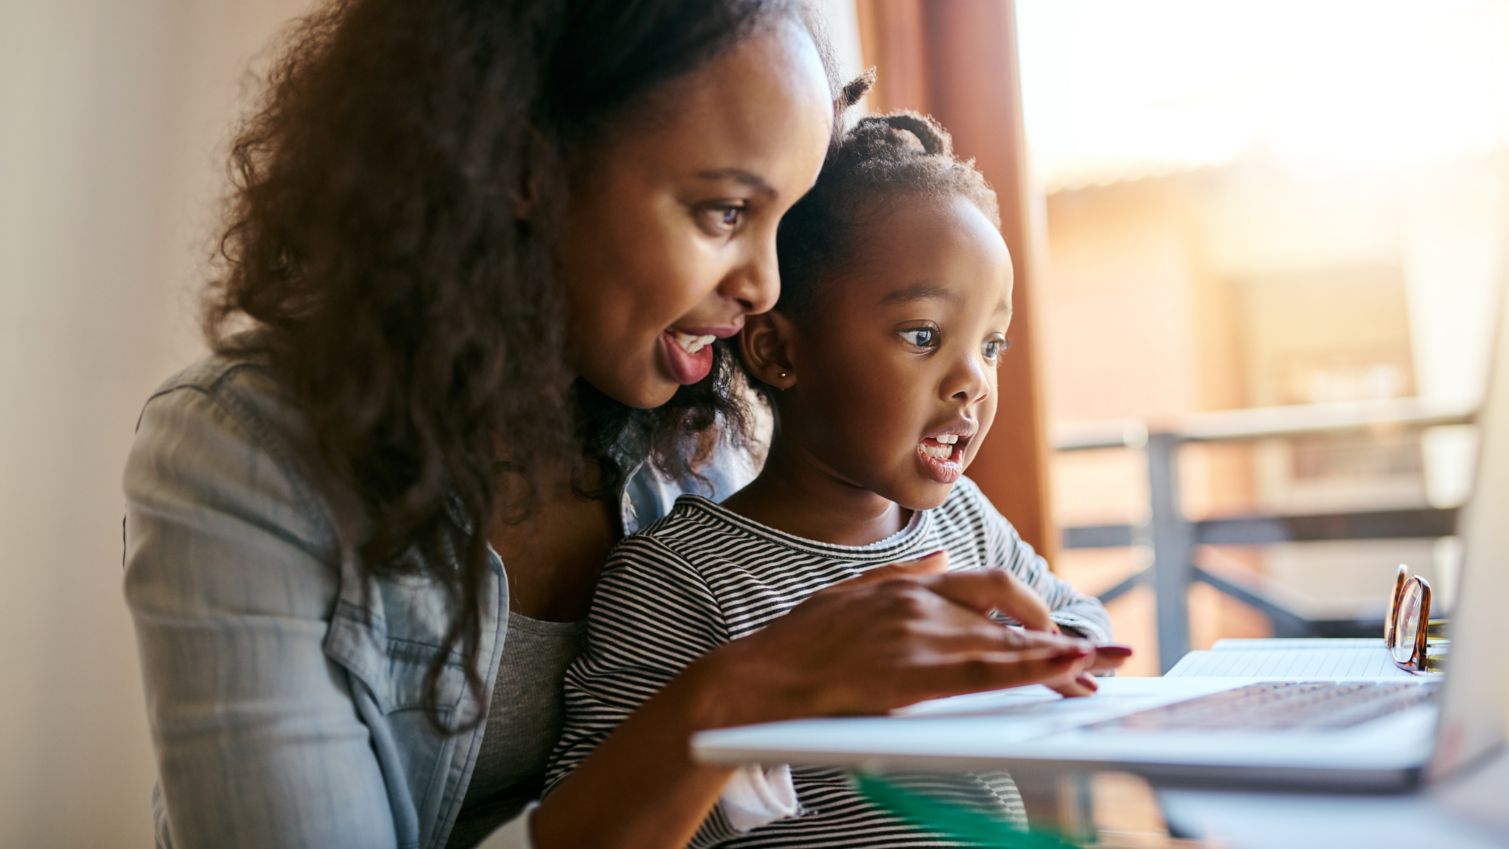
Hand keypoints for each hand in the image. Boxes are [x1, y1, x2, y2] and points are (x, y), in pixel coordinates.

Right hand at [693, 551, 1099, 726]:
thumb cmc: (802, 640)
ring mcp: (920, 634)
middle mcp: (923, 602)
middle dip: (1060, 639)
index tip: (1062, 631)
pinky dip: (1035, 666)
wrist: (766, 675)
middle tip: (1098, 662)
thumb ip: (905, 571)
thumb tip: (946, 557)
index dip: (1034, 609)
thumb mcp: (853, 589)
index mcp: (911, 584)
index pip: (990, 585)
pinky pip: (989, 668)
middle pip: (1012, 614)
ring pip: (1009, 642)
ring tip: (1102, 672)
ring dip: (1062, 660)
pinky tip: (1067, 667)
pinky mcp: (914, 671)